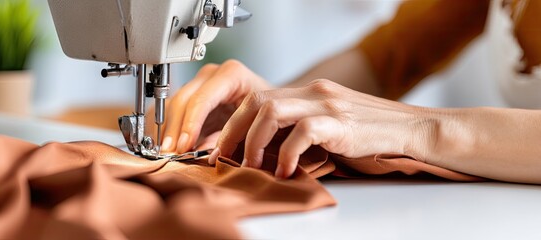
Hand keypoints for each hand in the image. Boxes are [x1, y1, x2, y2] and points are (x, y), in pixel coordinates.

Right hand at [160, 60, 271, 152]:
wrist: (271, 106)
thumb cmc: (266, 114)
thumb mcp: (252, 126)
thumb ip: (226, 139)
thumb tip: (199, 154)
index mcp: (232, 74)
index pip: (202, 99)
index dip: (190, 124)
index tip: (183, 146)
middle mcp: (212, 73)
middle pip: (183, 100)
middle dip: (175, 130)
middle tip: (170, 153)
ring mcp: (199, 81)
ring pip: (173, 104)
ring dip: (167, 130)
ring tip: (165, 153)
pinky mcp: (191, 93)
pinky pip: (171, 109)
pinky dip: (167, 128)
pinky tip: (166, 146)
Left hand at [209, 79, 438, 177]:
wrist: (411, 130)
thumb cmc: (369, 134)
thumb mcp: (329, 125)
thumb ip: (301, 130)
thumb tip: (268, 152)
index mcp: (309, 92)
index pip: (259, 97)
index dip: (236, 121)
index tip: (225, 146)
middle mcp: (314, 92)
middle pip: (258, 101)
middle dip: (235, 130)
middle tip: (227, 156)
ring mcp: (326, 105)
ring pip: (272, 112)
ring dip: (255, 141)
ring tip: (254, 166)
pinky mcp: (340, 123)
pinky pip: (302, 133)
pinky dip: (287, 154)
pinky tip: (287, 172)